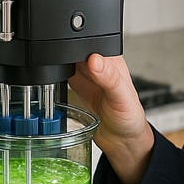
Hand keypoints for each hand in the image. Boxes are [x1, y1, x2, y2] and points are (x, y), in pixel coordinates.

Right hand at [69, 54, 153, 183]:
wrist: (121, 140)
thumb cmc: (130, 116)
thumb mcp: (122, 97)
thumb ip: (109, 78)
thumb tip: (94, 60)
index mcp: (110, 60)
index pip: (91, 42)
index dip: (79, 43)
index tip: (72, 56)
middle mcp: (97, 65)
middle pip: (74, 49)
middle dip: (64, 55)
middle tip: (68, 73)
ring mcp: (84, 76)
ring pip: (64, 61)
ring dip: (57, 67)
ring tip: (66, 82)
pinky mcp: (75, 87)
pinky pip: (59, 77)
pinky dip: (54, 80)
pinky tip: (56, 86)